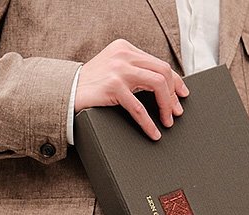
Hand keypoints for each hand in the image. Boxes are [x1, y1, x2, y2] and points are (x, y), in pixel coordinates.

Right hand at [74, 39, 188, 140]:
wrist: (65, 91)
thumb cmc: (91, 85)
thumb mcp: (113, 69)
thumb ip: (133, 70)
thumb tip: (164, 87)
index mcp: (125, 48)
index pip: (159, 63)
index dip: (175, 81)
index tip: (182, 95)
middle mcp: (124, 54)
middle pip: (163, 72)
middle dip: (174, 95)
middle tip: (177, 112)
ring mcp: (118, 69)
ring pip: (157, 85)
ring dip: (166, 106)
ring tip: (167, 121)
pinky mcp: (113, 86)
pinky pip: (139, 107)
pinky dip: (149, 123)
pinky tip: (153, 132)